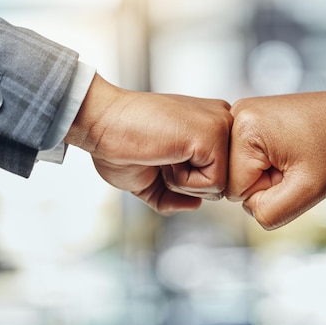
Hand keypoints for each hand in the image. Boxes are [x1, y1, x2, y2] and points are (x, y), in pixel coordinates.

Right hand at [65, 74, 232, 213]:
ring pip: (221, 186)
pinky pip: (213, 184)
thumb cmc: (120, 144)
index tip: (160, 156)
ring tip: (162, 153)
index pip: (218, 174)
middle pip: (224, 183)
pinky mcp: (214, 134)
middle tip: (160, 156)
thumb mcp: (151, 178)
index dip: (186, 181)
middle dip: (187, 184)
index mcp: (210, 124)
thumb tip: (196, 205)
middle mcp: (220, 119)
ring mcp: (220, 124)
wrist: (101, 123)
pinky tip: (166, 155)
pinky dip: (183, 181)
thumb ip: (174, 195)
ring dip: (184, 183)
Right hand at [227, 89, 325, 229]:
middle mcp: (236, 115)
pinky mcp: (249, 117)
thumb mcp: (309, 190)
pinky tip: (287, 149)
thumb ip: (272, 212)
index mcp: (245, 129)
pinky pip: (246, 156)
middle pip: (233, 177)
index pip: (235, 189)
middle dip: (265, 181)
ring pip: (239, 168)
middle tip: (295, 164)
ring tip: (292, 155)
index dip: (268, 191)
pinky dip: (266, 160)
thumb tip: (250, 209)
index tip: (293, 171)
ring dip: (266, 171)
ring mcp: (241, 114)